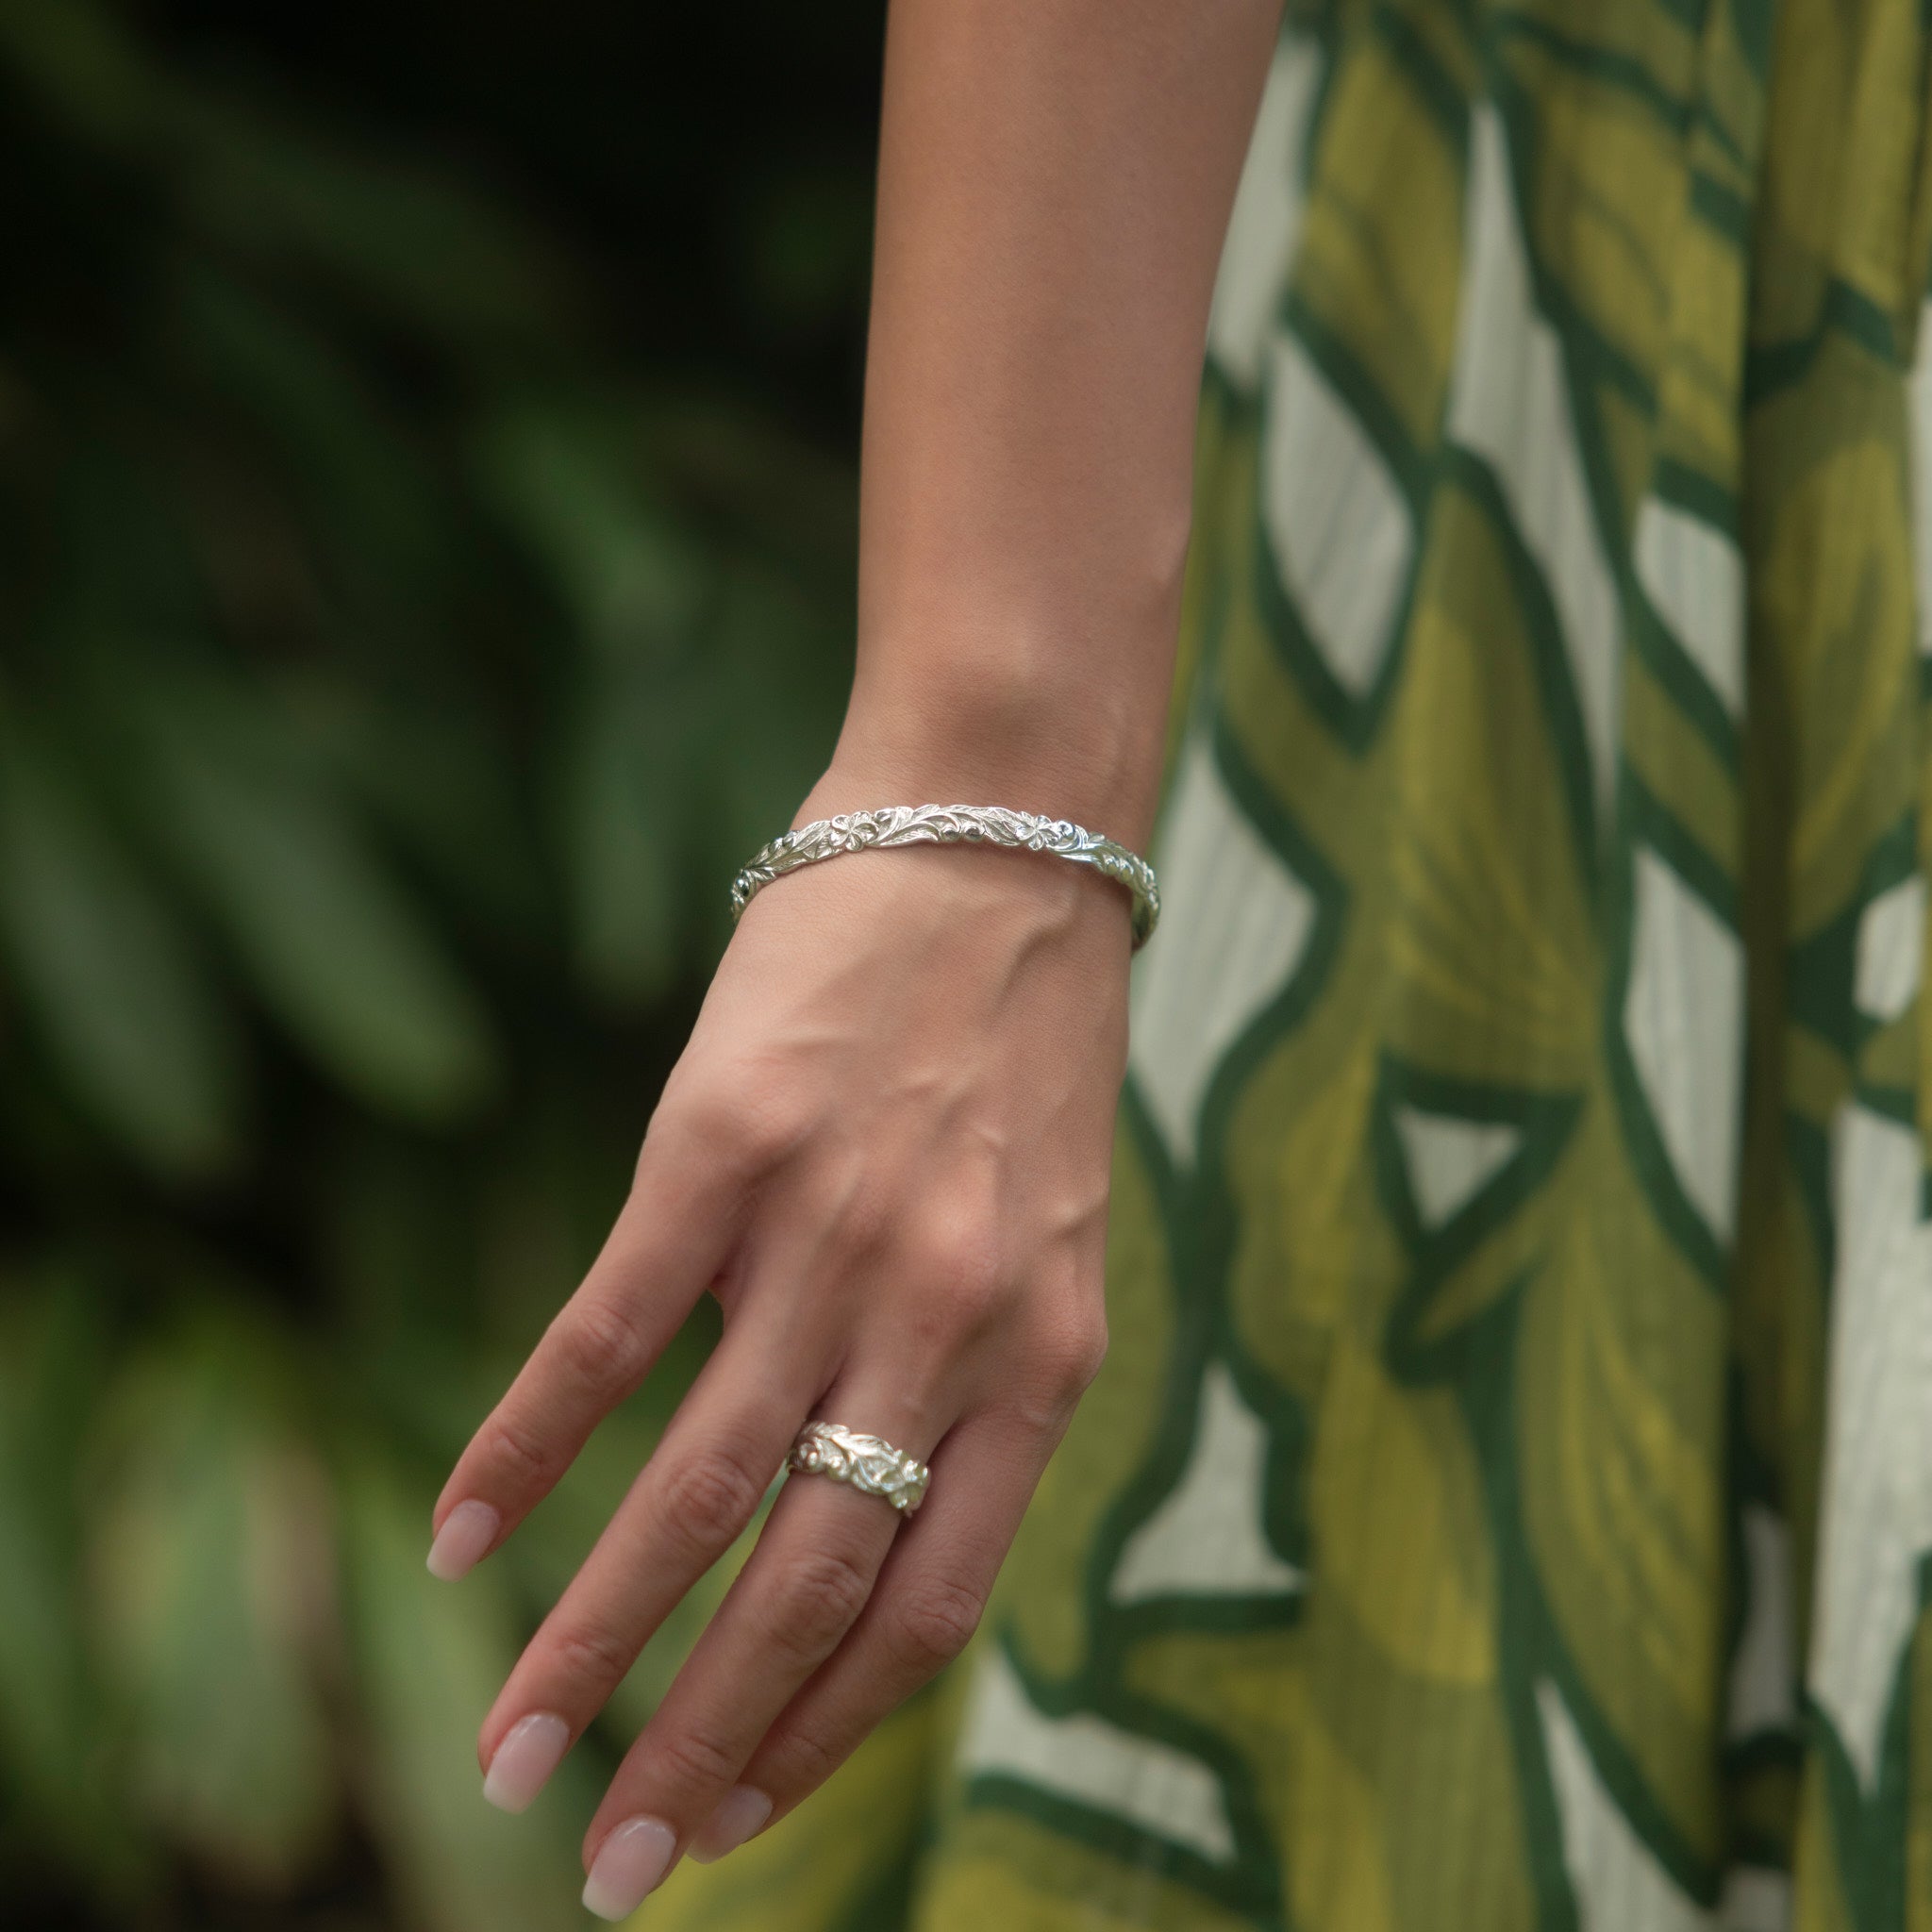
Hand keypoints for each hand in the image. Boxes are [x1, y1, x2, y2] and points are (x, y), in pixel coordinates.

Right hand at [426, 761, 1131, 1918]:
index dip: (831, 1730)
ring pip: (697, 1494)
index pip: (931, 1604)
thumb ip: (971, 1372)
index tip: (749, 1815)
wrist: (1000, 838)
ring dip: (591, 1644)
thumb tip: (851, 1513)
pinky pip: (610, 1335)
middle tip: (614, 1876)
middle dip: (704, 1748)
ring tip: (513, 1762)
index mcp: (1041, 1360)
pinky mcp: (726, 1146)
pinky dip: (525, 1446)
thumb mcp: (1046, 1230)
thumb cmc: (1019, 1045)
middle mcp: (942, 1320)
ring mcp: (830, 1235)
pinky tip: (458, 1539)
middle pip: (805, 1587)